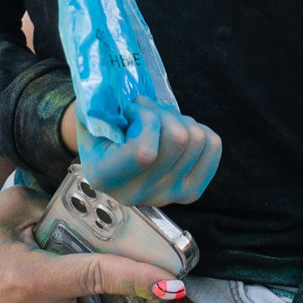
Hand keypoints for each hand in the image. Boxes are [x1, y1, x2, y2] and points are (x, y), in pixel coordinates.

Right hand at [62, 98, 221, 207]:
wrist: (109, 152)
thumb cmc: (100, 128)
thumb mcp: (89, 114)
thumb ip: (100, 107)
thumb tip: (125, 105)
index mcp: (105, 177)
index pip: (145, 153)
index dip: (146, 118)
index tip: (130, 111)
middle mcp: (135, 194)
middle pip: (178, 139)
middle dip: (163, 113)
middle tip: (145, 111)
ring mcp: (165, 197)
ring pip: (196, 139)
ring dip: (179, 120)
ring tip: (158, 122)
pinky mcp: (188, 193)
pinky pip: (213, 147)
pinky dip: (199, 129)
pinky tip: (177, 132)